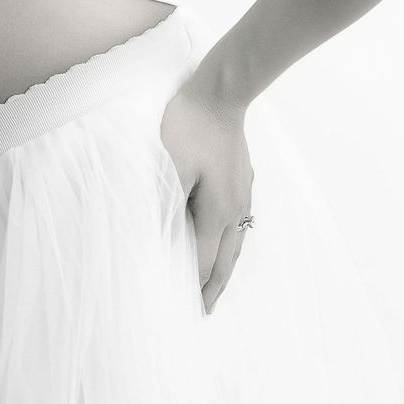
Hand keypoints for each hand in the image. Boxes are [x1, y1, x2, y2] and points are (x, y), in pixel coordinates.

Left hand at [158, 83, 253, 313]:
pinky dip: (232, 243)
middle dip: (213, 288)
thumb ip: (167, 205)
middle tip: (203, 312)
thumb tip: (160, 237)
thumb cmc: (189, 125)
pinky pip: (239, 222)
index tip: (186, 310)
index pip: (204, 261)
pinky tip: (229, 240)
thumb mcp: (169, 166)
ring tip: (217, 287)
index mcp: (217, 211)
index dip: (193, 287)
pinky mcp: (242, 178)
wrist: (220, 92)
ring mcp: (242, 193)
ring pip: (236, 242)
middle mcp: (235, 208)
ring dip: (225, 268)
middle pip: (225, 260)